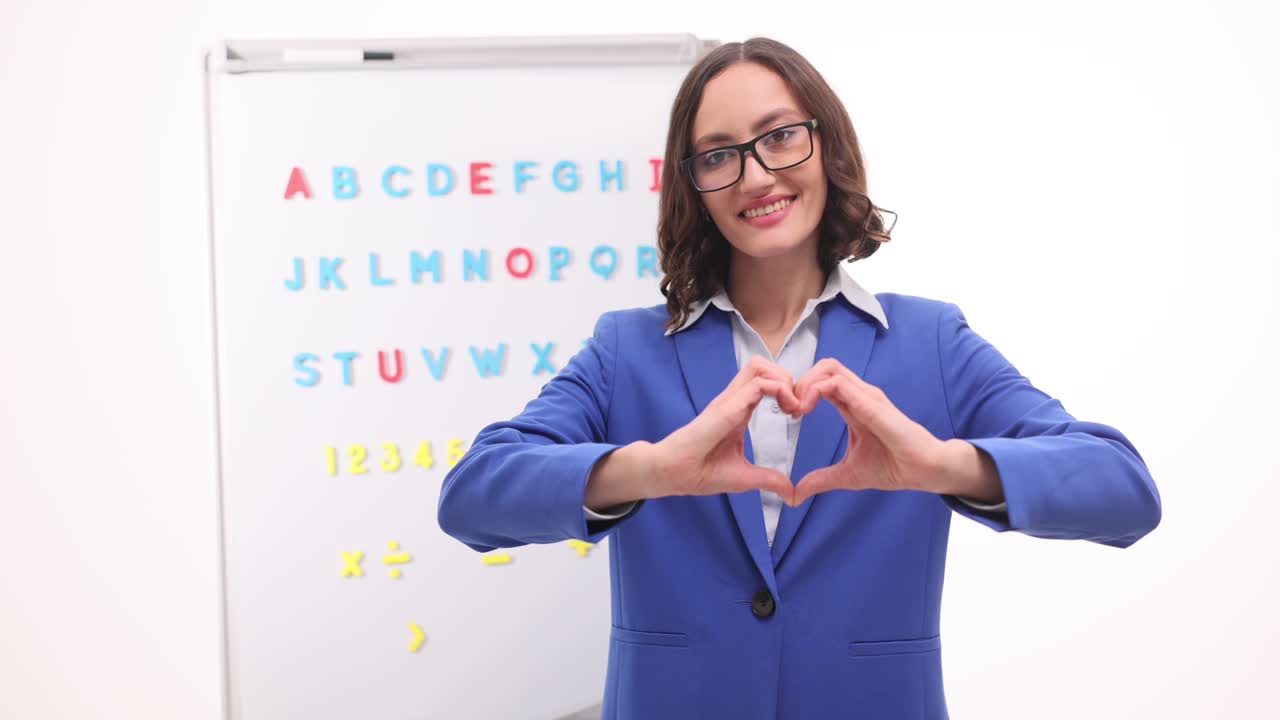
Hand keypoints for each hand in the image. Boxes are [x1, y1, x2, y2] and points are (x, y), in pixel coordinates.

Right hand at [653, 356, 801, 501]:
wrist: (674, 474)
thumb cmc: (701, 472)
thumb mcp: (744, 477)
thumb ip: (768, 479)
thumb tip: (789, 493)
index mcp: (737, 410)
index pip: (763, 381)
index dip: (785, 391)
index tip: (796, 414)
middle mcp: (733, 400)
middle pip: (762, 365)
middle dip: (787, 379)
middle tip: (796, 406)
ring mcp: (729, 400)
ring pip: (760, 366)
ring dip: (783, 380)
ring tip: (792, 405)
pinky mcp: (727, 406)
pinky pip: (758, 384)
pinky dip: (780, 390)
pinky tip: (787, 411)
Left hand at [789, 358, 946, 504]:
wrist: (921, 471)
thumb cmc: (892, 467)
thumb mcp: (847, 475)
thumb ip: (821, 480)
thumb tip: (796, 495)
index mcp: (852, 406)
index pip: (823, 382)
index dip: (801, 392)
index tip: (790, 414)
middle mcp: (858, 395)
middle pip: (823, 367)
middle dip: (800, 382)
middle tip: (789, 409)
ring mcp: (865, 396)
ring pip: (828, 367)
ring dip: (805, 383)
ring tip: (797, 408)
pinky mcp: (870, 402)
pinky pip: (837, 383)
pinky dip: (815, 390)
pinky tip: (806, 410)